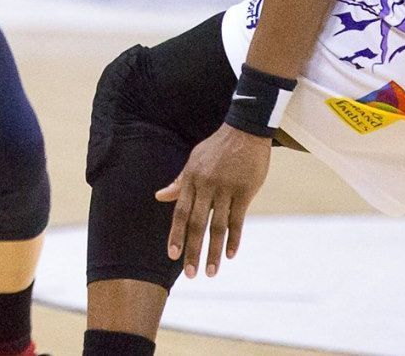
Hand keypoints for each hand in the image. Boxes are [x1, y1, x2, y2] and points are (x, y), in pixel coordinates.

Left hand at [156, 124, 270, 278]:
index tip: (173, 255)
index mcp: (191, 179)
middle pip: (197, 223)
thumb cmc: (217, 147)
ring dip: (213, 251)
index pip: (180, 212)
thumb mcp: (194, 161)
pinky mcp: (245, 191)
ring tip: (210, 272)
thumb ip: (179, 182)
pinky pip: (238, 219)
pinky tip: (230, 255)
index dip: (176, 234)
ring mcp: (226, 189)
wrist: (244, 130)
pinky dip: (234, 239)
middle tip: (190, 274)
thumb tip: (159, 196)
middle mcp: (206, 186)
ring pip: (217, 226)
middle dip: (192, 250)